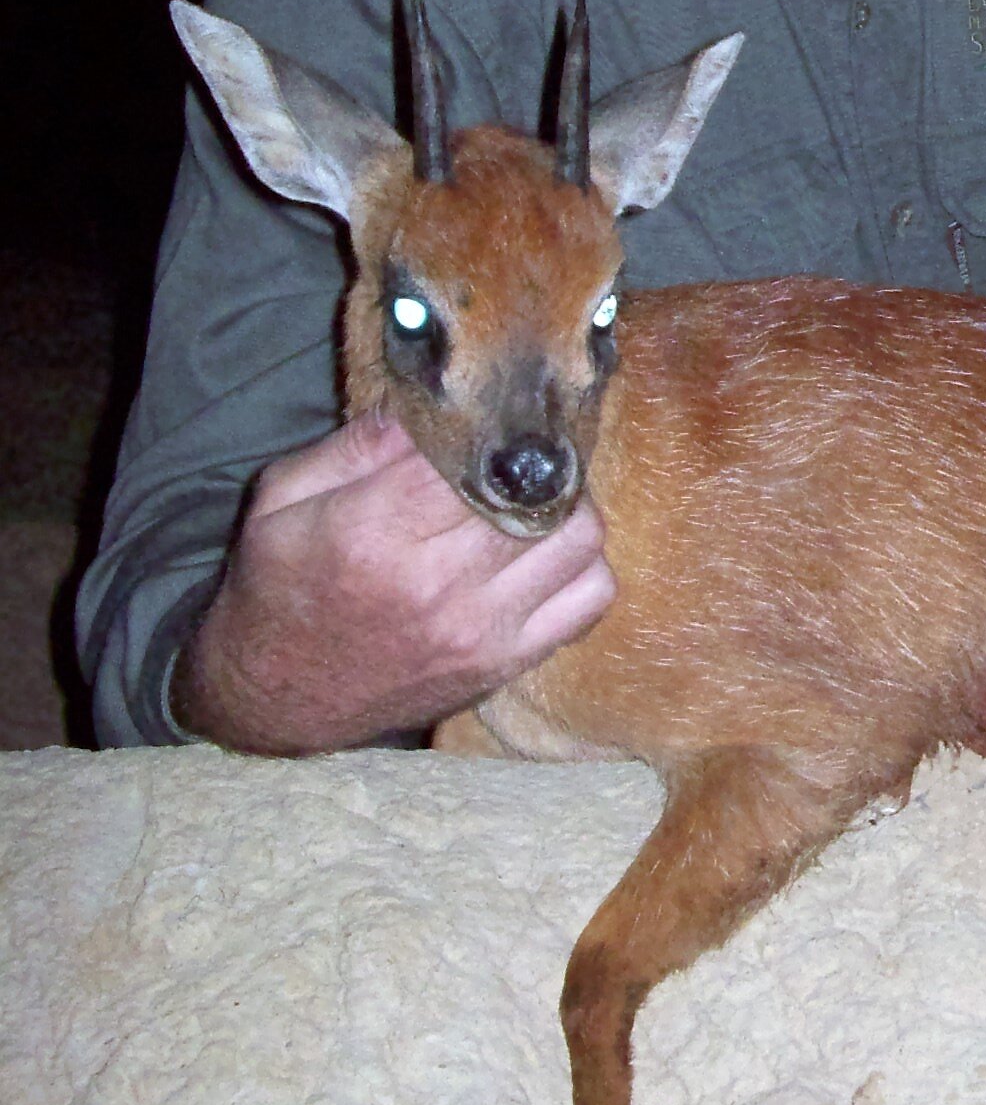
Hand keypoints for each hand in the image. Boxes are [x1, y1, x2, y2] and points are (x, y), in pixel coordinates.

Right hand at [172, 414, 616, 754]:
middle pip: (535, 492)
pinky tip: (546, 555)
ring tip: (535, 503)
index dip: (486, 429)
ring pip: (580, 538)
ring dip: (567, 509)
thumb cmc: (277, 587)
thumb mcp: (281, 499)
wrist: (276, 697)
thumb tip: (427, 407)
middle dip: (531, 464)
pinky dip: (583, 566)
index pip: (471, 455)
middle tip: (515, 459)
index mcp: (373, 530)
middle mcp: (435, 583)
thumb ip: (354, 446)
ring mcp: (480, 628)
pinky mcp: (506, 661)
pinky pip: (591, 597)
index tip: (479, 422)